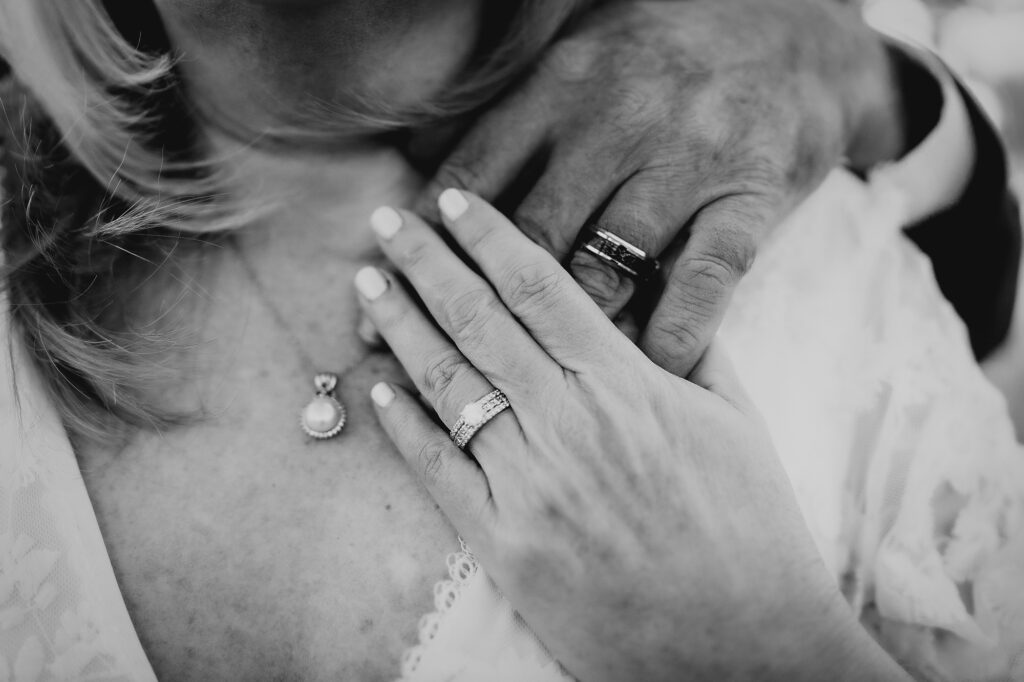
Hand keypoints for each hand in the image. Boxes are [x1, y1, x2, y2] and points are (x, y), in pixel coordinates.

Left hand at [357, 190, 910, 680]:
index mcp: (628, 386)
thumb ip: (691, 346)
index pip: (541, 286)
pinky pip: (436, 468)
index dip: (489, 235)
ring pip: (447, 383)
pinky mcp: (505, 543)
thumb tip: (650, 288)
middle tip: (385, 219)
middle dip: (424, 260)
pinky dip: (401, 421)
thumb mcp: (736, 423)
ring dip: (400, 325)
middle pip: (478, 319)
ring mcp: (530, 485)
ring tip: (367, 283)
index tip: (453, 200)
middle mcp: (569, 424)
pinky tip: (377, 384)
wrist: (744, 649)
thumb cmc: (751, 533)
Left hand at [410, 0, 904, 376]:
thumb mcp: (582, 56)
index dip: (427, 243)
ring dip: (567, 336)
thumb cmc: (663, 58)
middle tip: (430, 349)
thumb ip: (512, 118)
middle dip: (466, 299)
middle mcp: (617, 122)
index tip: (391, 284)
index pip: (473, 177)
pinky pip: (700, 288)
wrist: (799, 32)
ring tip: (527, 389)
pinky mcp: (750, 201)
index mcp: (564, 85)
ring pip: (601, 270)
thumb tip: (430, 172)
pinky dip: (668, 337)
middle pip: (524, 235)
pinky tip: (638, 373)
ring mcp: (686, 164)